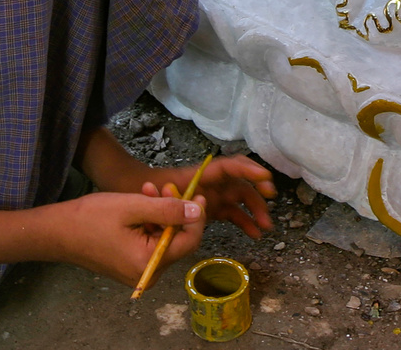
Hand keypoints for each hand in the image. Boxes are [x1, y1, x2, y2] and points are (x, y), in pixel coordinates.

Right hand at [49, 190, 205, 285]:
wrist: (57, 231)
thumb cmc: (90, 218)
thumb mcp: (133, 207)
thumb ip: (168, 210)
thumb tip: (197, 211)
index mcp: (148, 264)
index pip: (188, 242)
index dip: (196, 217)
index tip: (196, 195)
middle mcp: (147, 274)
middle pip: (176, 241)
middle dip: (174, 211)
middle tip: (166, 187)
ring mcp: (138, 272)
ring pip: (162, 239)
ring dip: (160, 213)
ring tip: (148, 190)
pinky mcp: (129, 265)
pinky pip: (149, 243)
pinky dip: (149, 223)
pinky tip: (141, 203)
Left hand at [143, 156, 276, 238]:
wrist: (133, 193)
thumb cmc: (143, 190)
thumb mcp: (156, 196)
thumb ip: (172, 204)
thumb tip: (195, 210)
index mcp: (200, 176)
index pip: (229, 167)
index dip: (249, 169)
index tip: (265, 177)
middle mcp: (210, 183)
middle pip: (240, 184)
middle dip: (257, 195)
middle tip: (268, 209)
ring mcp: (211, 195)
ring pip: (240, 200)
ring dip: (254, 211)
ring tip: (266, 227)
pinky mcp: (209, 208)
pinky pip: (231, 213)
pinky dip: (244, 222)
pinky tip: (254, 234)